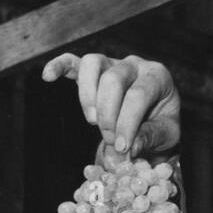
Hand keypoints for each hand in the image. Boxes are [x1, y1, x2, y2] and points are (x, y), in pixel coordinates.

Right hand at [41, 52, 180, 158]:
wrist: (155, 121)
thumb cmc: (160, 126)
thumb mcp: (165, 136)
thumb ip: (148, 138)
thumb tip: (124, 150)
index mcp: (157, 77)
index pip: (138, 94)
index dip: (127, 123)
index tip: (122, 148)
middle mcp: (135, 64)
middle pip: (114, 79)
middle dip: (108, 115)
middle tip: (110, 140)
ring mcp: (113, 64)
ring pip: (93, 65)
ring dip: (89, 96)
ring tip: (92, 121)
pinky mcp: (94, 71)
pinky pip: (74, 62)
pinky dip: (60, 66)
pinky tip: (48, 76)